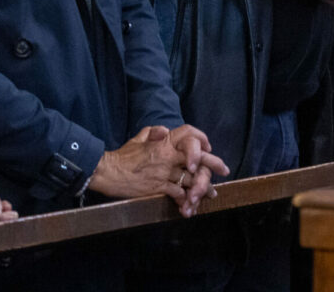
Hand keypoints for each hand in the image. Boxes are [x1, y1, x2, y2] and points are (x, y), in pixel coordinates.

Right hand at [89, 125, 230, 217]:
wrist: (109, 173)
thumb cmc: (124, 156)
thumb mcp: (139, 138)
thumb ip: (154, 132)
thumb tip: (165, 131)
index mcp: (164, 142)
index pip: (189, 134)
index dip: (201, 139)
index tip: (208, 147)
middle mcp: (168, 156)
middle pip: (198, 158)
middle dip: (213, 163)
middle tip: (224, 169)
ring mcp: (165, 173)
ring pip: (192, 179)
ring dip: (203, 187)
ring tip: (211, 192)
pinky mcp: (159, 188)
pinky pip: (179, 193)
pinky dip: (186, 198)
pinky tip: (191, 201)